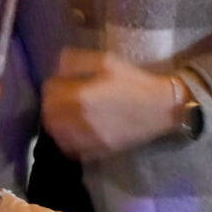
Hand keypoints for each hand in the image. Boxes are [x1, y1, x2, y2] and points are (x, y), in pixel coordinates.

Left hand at [42, 49, 184, 159]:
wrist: (162, 108)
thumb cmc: (134, 82)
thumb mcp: (106, 61)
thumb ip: (75, 61)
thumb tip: (57, 68)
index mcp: (81, 95)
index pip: (49, 91)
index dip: (53, 85)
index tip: (61, 83)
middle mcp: (81, 119)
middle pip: (48, 114)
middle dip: (51, 105)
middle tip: (59, 100)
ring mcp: (89, 138)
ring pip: (56, 134)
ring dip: (55, 124)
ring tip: (64, 116)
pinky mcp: (98, 150)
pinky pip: (71, 150)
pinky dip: (66, 141)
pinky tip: (72, 133)